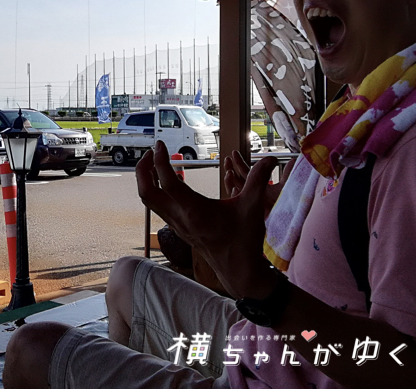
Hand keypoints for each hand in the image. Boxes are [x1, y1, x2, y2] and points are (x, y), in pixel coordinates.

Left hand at [136, 141, 279, 298]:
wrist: (239, 271)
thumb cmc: (244, 241)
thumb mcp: (252, 207)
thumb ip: (258, 180)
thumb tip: (272, 159)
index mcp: (194, 211)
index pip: (168, 182)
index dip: (161, 161)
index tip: (161, 144)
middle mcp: (179, 218)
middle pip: (146, 192)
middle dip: (143, 170)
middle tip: (152, 152)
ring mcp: (176, 225)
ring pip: (149, 201)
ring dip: (147, 180)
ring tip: (157, 162)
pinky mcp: (178, 228)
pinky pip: (158, 207)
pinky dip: (157, 191)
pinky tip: (170, 182)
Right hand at [224, 150, 295, 217]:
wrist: (285, 224)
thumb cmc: (287, 206)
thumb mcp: (286, 187)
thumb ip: (288, 174)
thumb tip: (293, 159)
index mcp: (259, 187)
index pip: (246, 172)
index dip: (239, 162)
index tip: (234, 153)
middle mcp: (251, 194)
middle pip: (236, 179)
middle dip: (230, 168)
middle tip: (227, 159)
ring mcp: (247, 203)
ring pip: (233, 189)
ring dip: (229, 180)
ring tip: (229, 172)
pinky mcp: (245, 211)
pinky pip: (235, 202)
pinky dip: (234, 195)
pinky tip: (235, 189)